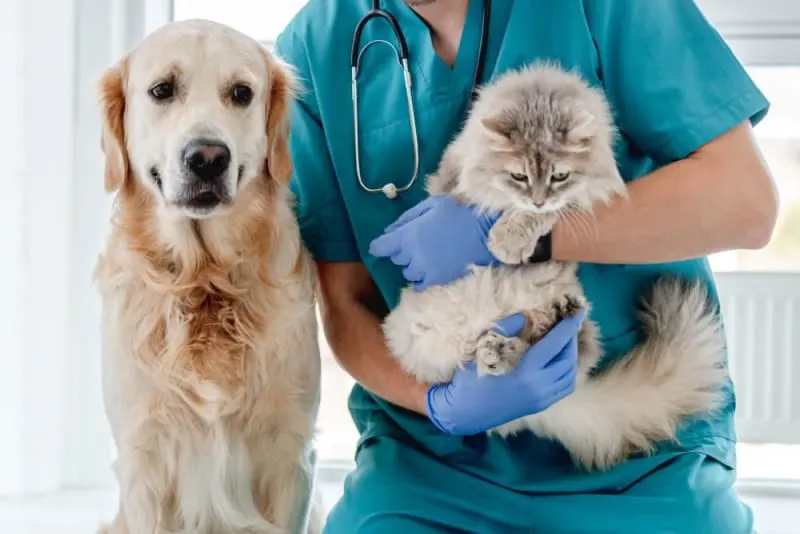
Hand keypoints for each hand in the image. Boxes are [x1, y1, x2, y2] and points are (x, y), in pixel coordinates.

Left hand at [369, 196, 499, 290]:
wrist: (486, 232)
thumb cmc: (459, 213)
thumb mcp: (431, 205)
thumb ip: (407, 218)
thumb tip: (389, 231)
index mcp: (409, 234)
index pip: (381, 246)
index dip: (380, 246)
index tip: (383, 245)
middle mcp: (412, 254)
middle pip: (396, 259)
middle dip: (402, 251)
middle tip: (416, 243)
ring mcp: (424, 269)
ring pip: (408, 273)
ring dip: (413, 265)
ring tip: (426, 256)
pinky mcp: (437, 279)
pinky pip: (419, 285)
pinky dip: (421, 279)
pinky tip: (428, 271)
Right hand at [425, 310, 583, 435]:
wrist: (463, 412)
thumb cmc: (470, 380)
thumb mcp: (484, 349)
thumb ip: (506, 329)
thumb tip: (525, 315)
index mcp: (527, 373)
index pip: (556, 344)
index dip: (568, 326)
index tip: (578, 310)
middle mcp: (540, 388)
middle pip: (567, 359)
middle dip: (571, 338)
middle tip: (569, 322)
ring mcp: (542, 400)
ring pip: (570, 375)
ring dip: (572, 355)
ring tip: (566, 339)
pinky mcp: (540, 406)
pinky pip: (564, 387)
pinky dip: (568, 370)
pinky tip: (560, 360)